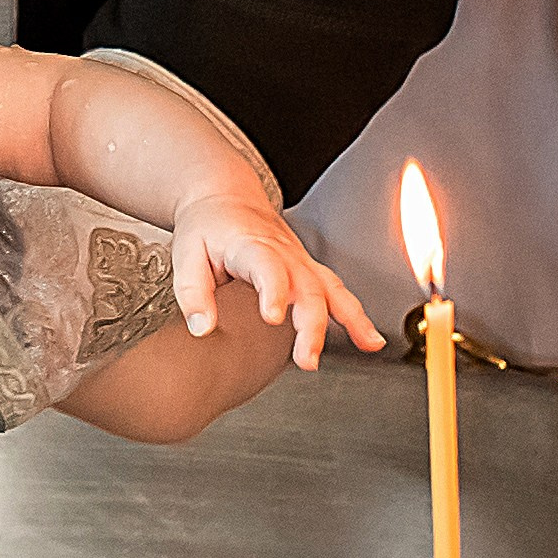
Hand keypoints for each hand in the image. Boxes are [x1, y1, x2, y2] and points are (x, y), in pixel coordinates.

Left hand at [171, 193, 384, 370]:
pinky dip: (357, 315)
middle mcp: (283, 252)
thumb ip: (193, 294)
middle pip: (307, 285)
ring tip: (366, 344)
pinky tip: (371, 339)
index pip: (267, 266)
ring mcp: (300, 260)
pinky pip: (338, 291)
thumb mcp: (186, 256)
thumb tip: (203, 329)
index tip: (273, 318)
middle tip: (308, 358)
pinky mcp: (309, 269)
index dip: (273, 291)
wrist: (225, 199)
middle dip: (312, 323)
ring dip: (350, 317)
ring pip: (331, 287)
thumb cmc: (207, 228)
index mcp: (250, 245)